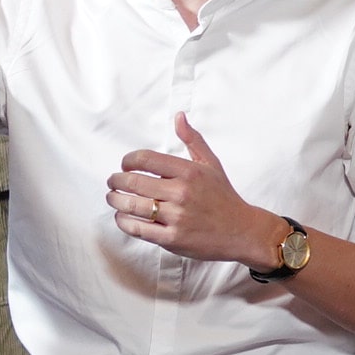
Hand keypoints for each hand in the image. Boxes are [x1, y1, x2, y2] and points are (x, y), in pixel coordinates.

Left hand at [109, 116, 275, 267]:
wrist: (241, 231)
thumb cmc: (224, 197)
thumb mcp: (212, 164)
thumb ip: (193, 140)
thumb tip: (179, 117)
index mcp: (189, 172)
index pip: (145, 159)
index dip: (128, 161)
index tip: (125, 165)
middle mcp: (181, 193)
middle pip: (133, 182)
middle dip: (116, 181)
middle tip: (113, 182)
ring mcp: (176, 217)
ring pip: (131, 206)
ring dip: (115, 200)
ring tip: (113, 198)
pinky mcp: (171, 238)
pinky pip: (137, 228)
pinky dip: (123, 221)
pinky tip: (122, 217)